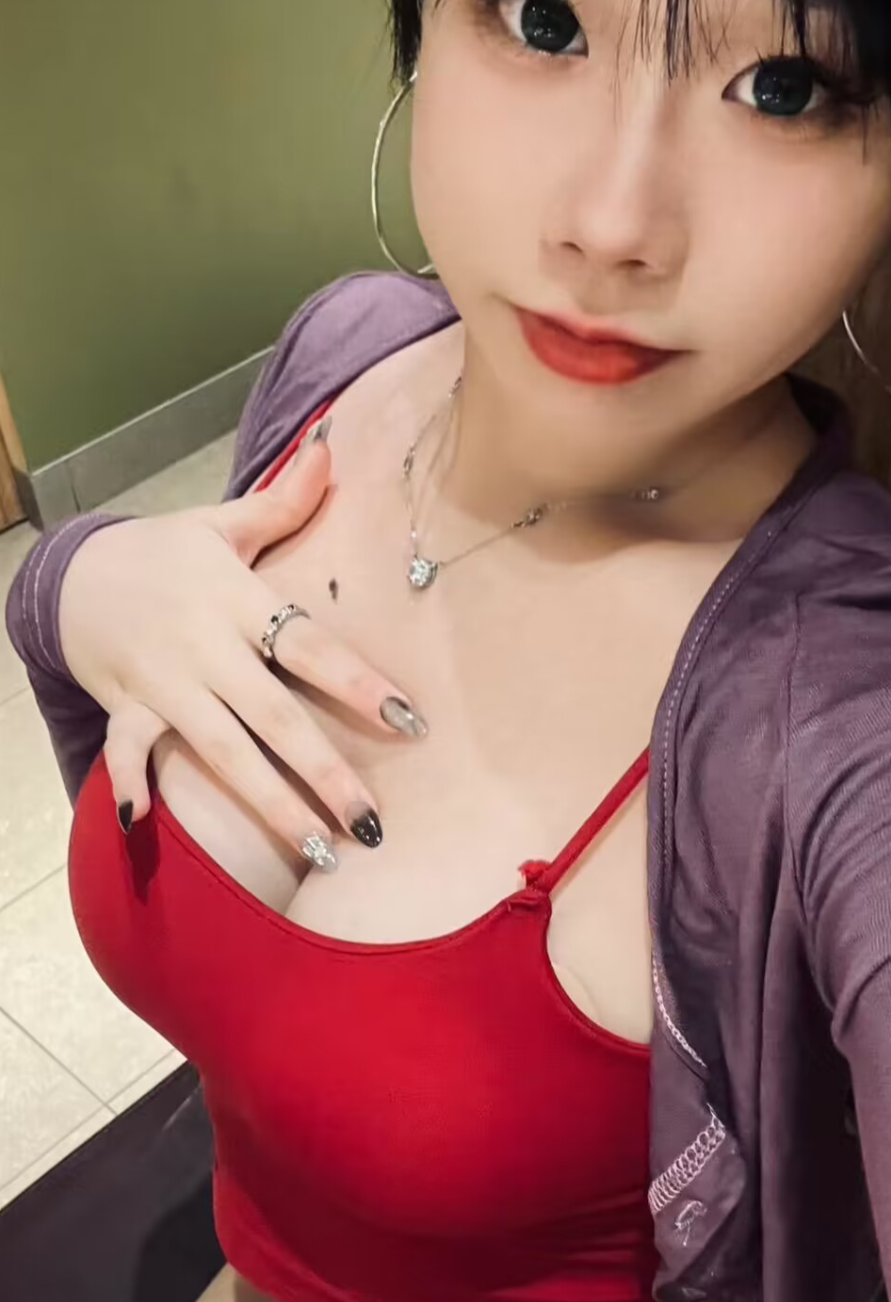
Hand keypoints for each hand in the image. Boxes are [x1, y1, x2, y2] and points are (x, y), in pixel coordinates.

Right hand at [59, 430, 424, 858]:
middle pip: (273, 715)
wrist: (71, 573)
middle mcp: (204, 648)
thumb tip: (333, 448)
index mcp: (236, 601)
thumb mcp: (219, 525)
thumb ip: (282, 503)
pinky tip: (145, 823)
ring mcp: (164, 683)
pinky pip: (128, 750)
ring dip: (269, 803)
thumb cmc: (164, 554)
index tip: (409, 720)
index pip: (308, 645)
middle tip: (372, 823)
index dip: (358, 683)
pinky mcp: (127, 707)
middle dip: (324, 772)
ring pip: (221, 750)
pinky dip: (131, 782)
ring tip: (321, 852)